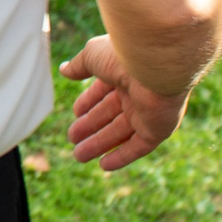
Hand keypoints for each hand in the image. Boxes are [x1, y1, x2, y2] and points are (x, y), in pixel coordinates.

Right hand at [61, 34, 189, 170]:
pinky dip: (122, 156)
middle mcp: (135, 95)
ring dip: (99, 144)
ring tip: (78, 156)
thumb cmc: (123, 55)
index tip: (76, 114)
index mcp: (122, 75)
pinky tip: (104, 165)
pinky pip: (138, 147)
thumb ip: (79, 66)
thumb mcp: (92, 56)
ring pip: (119, 133)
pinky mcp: (157, 130)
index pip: (103, 93)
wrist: (156, 66)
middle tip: (72, 139)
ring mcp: (147, 113)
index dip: (89, 103)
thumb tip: (64, 70)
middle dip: (90, 127)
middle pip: (109, 116)